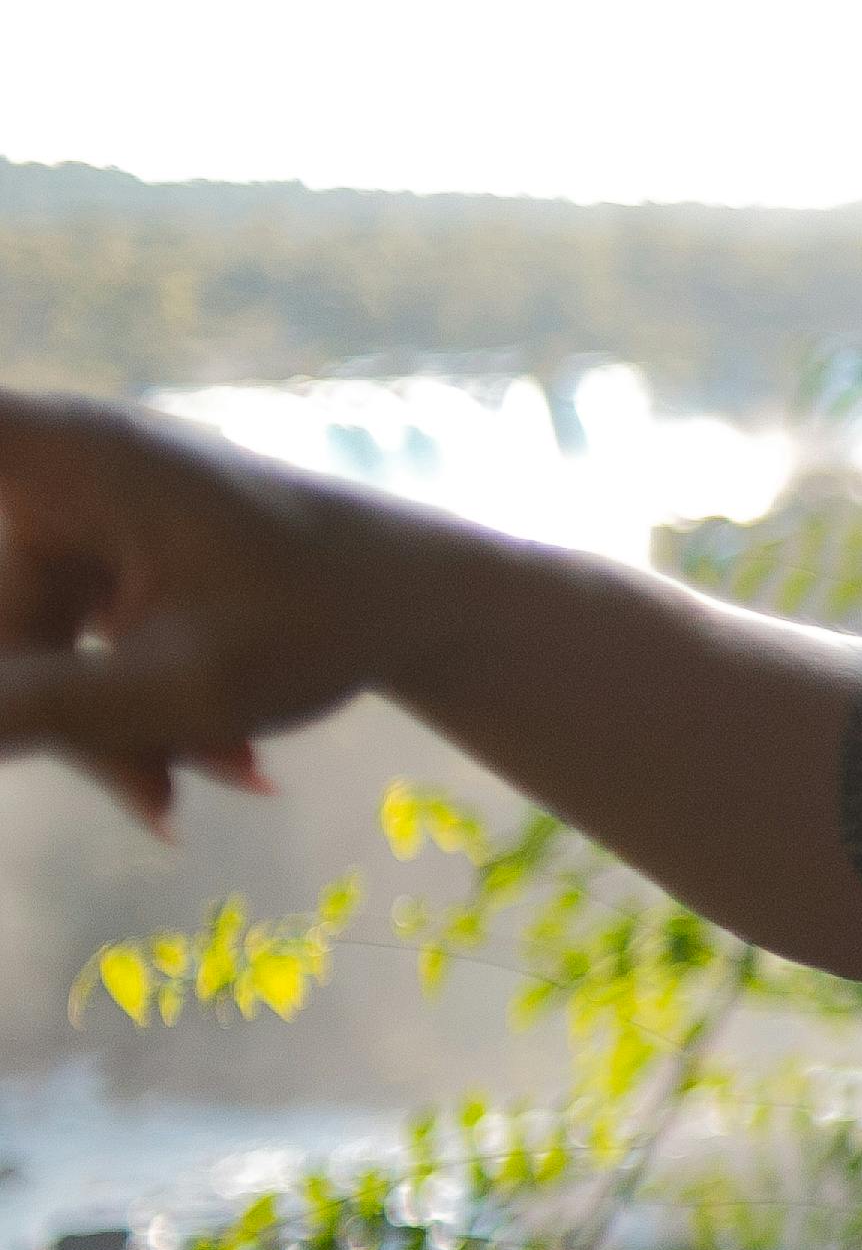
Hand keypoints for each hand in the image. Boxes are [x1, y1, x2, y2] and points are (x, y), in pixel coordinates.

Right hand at [0, 390, 400, 832]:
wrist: (432, 610)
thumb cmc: (327, 619)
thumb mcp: (179, 683)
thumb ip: (35, 711)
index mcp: (67, 453)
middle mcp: (59, 473)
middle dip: (57, 715)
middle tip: (162, 797)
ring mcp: (77, 523)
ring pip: (27, 653)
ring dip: (109, 734)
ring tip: (218, 779)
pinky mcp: (98, 570)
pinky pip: (70, 657)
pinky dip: (135, 718)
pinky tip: (228, 763)